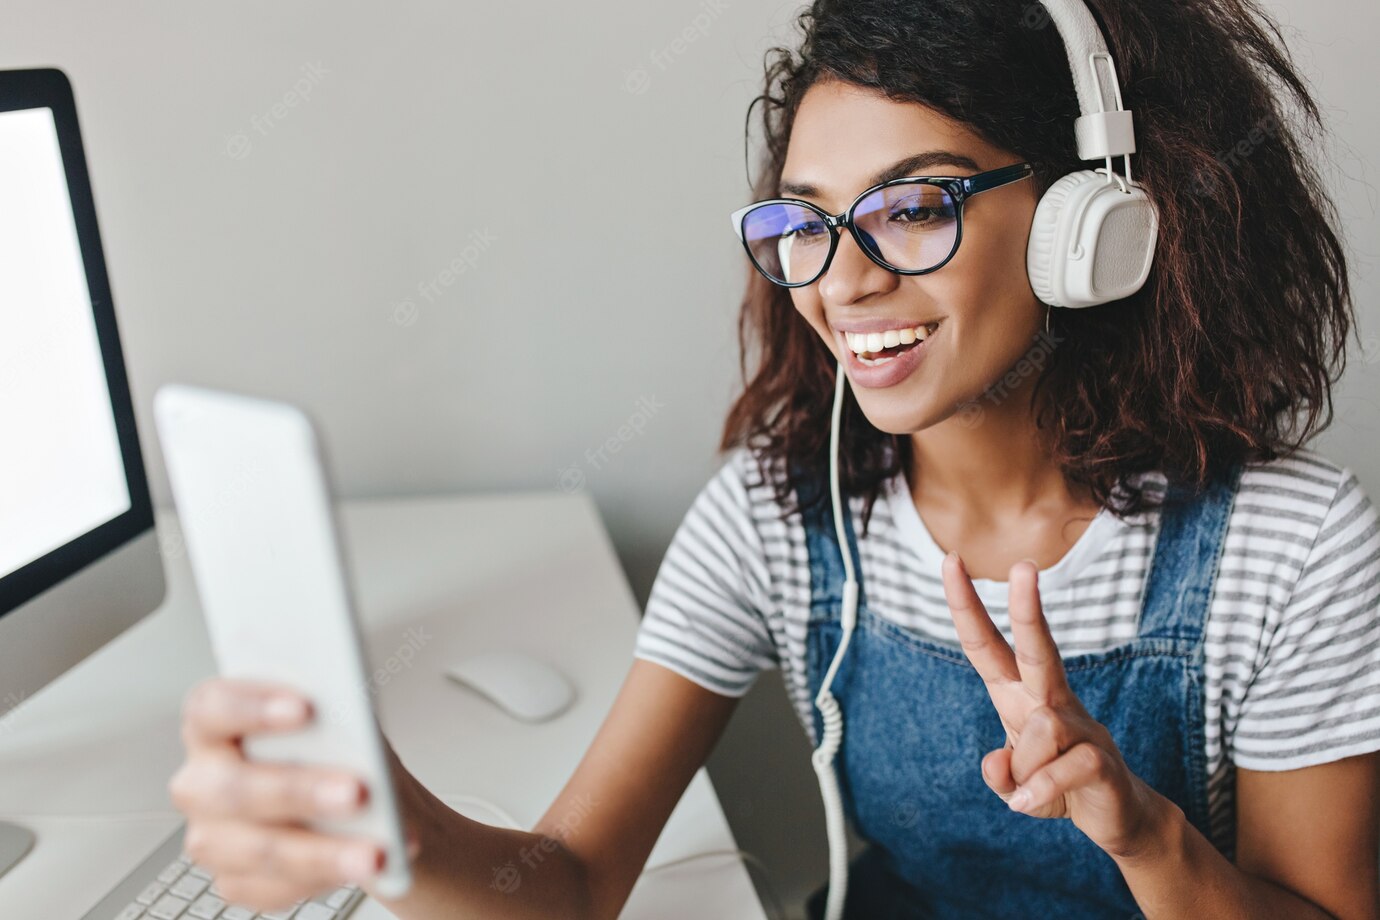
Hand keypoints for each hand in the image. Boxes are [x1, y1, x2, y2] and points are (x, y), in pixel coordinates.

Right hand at [168, 678, 421, 910]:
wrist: (363, 798)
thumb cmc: (338, 746)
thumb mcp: (345, 722)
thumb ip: (337, 722)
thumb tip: (356, 740)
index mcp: (213, 724)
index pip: (211, 708)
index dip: (251, 708)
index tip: (306, 707)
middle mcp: (201, 781)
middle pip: (234, 787)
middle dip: (300, 790)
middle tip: (356, 791)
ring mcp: (210, 835)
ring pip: (258, 848)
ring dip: (323, 852)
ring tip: (374, 852)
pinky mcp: (233, 880)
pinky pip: (273, 887)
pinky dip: (324, 878)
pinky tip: (360, 869)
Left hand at [940, 553, 1168, 858]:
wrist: (1119, 816)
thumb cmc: (1058, 785)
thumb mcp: (1014, 783)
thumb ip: (998, 773)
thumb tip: (995, 761)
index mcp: (1018, 694)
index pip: (986, 644)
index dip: (966, 606)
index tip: (950, 560)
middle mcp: (1050, 700)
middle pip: (1036, 647)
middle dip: (1028, 608)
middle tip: (1025, 565)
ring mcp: (1081, 726)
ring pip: (1041, 728)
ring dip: (1026, 771)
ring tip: (1033, 789)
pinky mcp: (1102, 758)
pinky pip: (1063, 768)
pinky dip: (1039, 791)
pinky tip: (1029, 803)